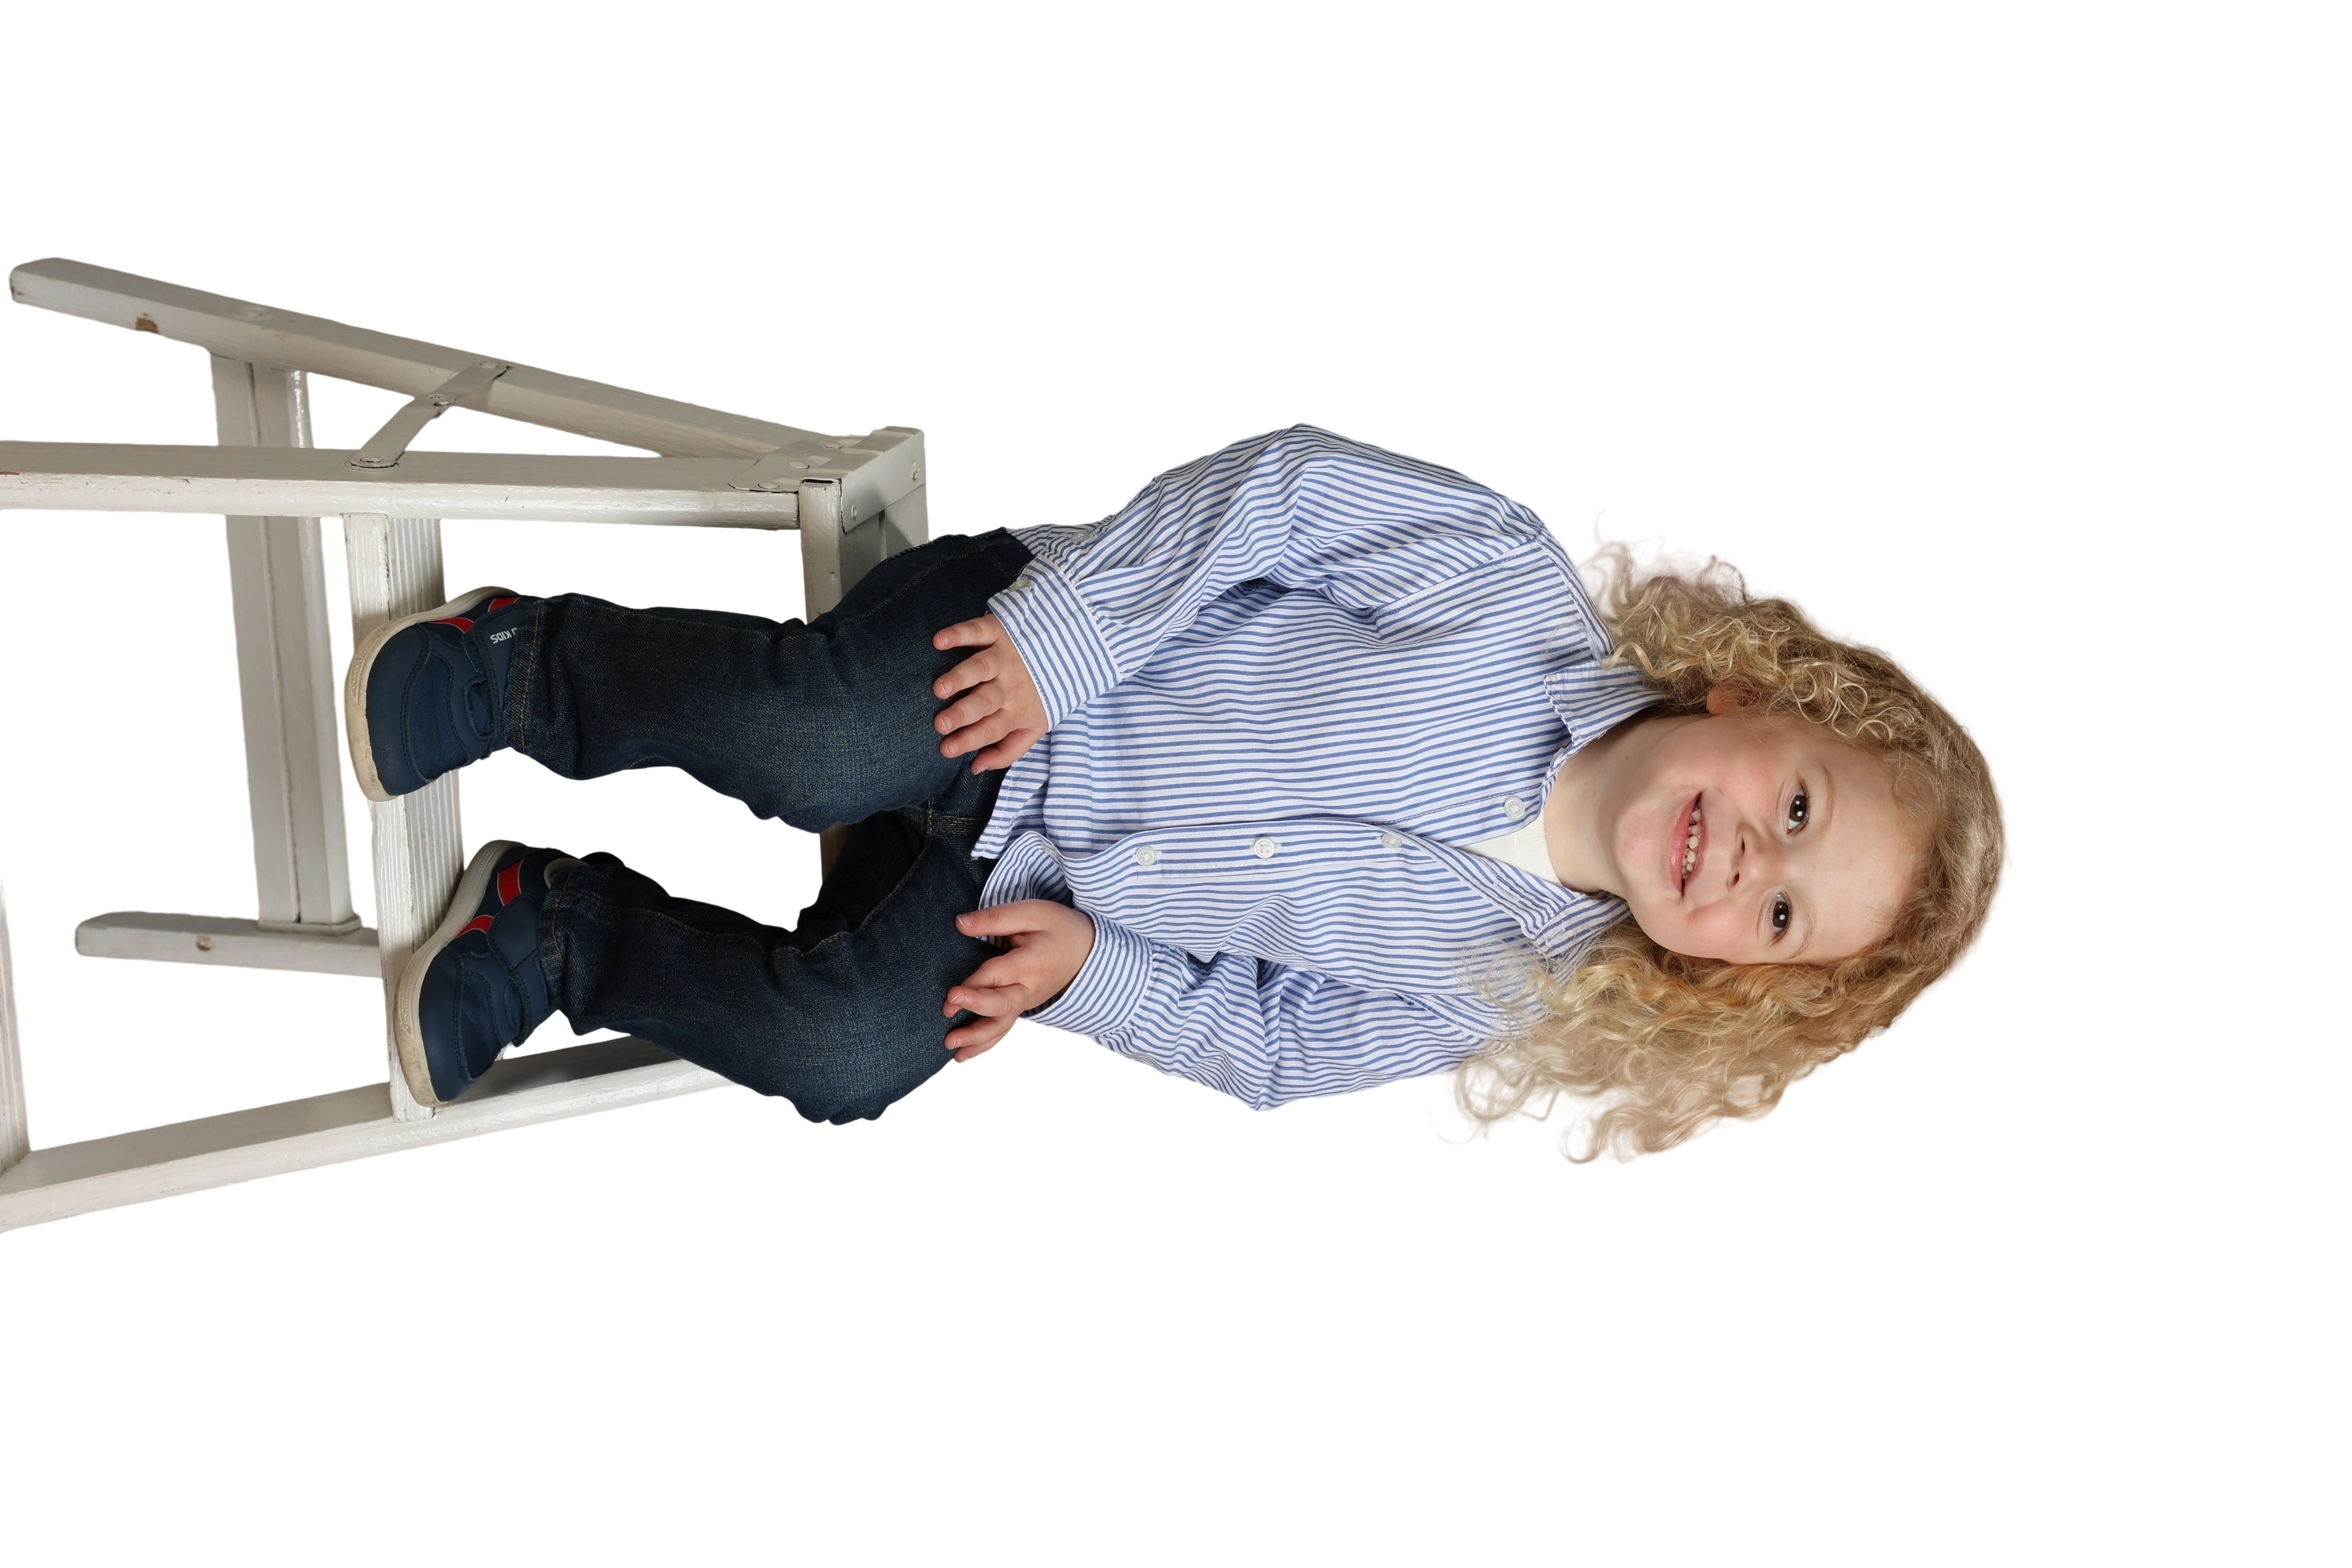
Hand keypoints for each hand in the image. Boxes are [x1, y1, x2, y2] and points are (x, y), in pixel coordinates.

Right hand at [931, 613, 1047, 773]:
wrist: (1070, 650)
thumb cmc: (1040, 694)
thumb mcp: (1034, 727)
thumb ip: (1007, 751)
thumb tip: (975, 768)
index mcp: (1017, 710)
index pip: (992, 729)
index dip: (970, 740)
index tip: (945, 749)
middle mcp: (1010, 685)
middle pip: (985, 701)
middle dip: (962, 714)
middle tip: (940, 723)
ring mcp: (1005, 657)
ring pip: (981, 668)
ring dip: (960, 677)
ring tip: (940, 689)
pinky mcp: (999, 631)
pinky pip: (978, 631)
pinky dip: (958, 634)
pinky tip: (940, 641)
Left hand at [942, 899, 1095, 1063]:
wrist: (1088, 951)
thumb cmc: (1059, 928)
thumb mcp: (1032, 912)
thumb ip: (996, 918)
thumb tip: (960, 923)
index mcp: (1032, 963)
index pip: (998, 976)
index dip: (974, 986)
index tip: (951, 994)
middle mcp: (1030, 988)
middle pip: (1002, 1005)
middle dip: (974, 1010)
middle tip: (947, 1013)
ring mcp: (1027, 1002)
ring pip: (1002, 1024)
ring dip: (976, 1038)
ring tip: (951, 1047)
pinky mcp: (1022, 1007)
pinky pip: (1004, 1029)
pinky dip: (984, 1044)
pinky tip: (964, 1056)